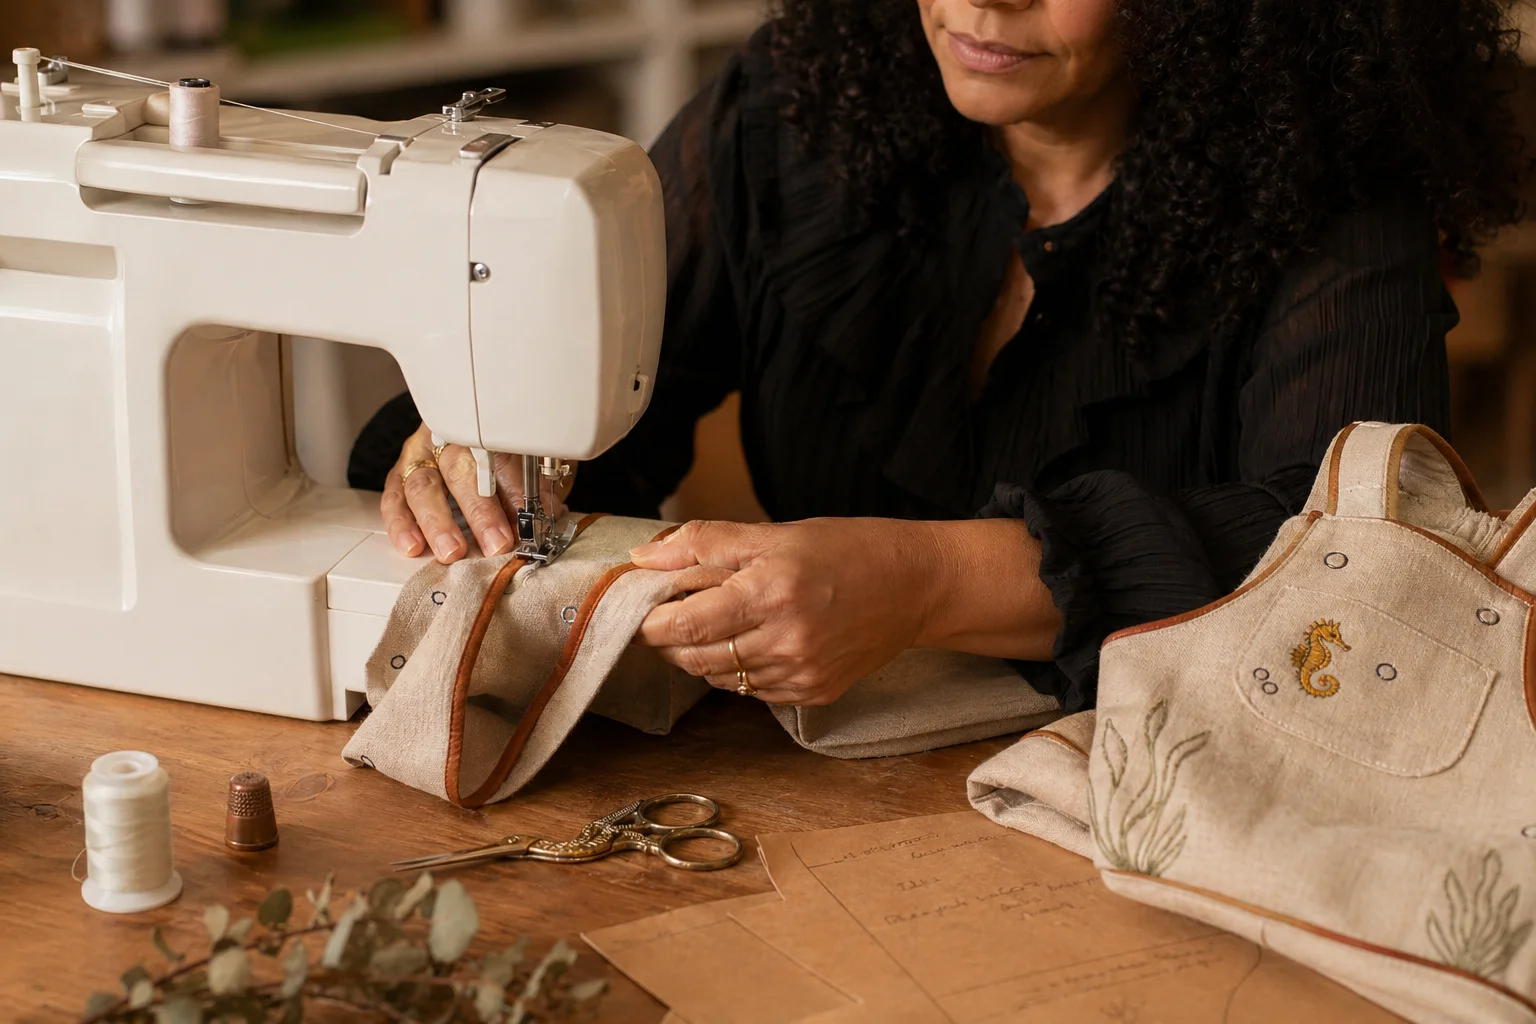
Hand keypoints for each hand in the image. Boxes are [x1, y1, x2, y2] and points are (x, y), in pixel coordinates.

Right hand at [381, 424, 574, 562]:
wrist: (470, 433)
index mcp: (488, 427)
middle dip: (480, 511)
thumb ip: (537, 486)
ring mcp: (420, 454)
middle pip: (460, 470)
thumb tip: (547, 515)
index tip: (528, 522)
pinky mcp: (400, 474)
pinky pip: (394, 498)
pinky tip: (412, 545)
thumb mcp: (533, 463)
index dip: (515, 492)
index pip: (501, 457)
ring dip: (438, 522)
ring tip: (451, 551)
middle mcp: (449, 437)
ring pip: (423, 485)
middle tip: (496, 543)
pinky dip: (401, 523)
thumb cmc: (507, 455)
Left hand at [629, 519, 943, 704]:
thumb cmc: (846, 551)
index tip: (639, 610)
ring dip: (704, 654)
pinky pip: (751, 690)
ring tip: (719, 621)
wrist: (915, 585)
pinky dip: (739, 668)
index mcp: (770, 592)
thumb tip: (644, 558)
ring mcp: (800, 674)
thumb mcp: (772, 534)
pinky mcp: (813, 694)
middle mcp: (784, 641)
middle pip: (693, 657)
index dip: (650, 622)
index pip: (682, 626)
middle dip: (670, 638)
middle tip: (672, 612)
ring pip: (719, 678)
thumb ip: (703, 544)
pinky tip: (754, 640)